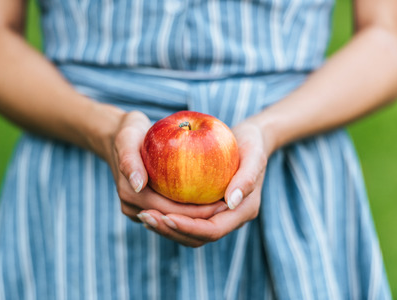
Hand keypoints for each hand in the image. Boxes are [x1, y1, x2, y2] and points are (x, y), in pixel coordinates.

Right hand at [85, 105, 227, 222]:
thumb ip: (130, 161)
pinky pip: (175, 214)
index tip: (220, 205)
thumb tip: (139, 186)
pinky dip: (193, 211)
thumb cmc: (128, 133)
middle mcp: (135, 209)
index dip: (194, 213)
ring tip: (225, 207)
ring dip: (200, 219)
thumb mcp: (127, 138)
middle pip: (174, 222)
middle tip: (228, 207)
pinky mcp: (153, 206)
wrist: (121, 137)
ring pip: (175, 224)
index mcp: (130, 195)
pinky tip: (214, 201)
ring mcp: (143, 210)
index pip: (167, 211)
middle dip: (202, 220)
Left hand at [139, 120, 267, 246]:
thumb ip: (247, 178)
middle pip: (197, 238)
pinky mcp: (206, 208)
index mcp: (243, 211)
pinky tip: (149, 206)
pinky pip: (186, 219)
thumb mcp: (254, 154)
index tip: (165, 216)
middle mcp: (230, 218)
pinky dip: (167, 217)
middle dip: (171, 231)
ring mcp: (218, 215)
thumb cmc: (252, 144)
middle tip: (145, 216)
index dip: (188, 227)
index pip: (212, 230)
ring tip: (142, 215)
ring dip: (165, 228)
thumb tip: (231, 201)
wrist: (249, 140)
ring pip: (189, 233)